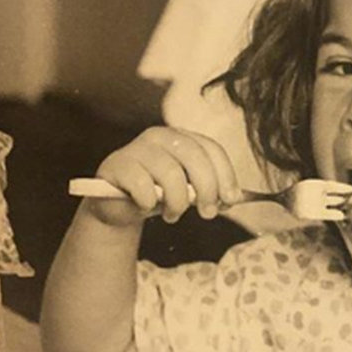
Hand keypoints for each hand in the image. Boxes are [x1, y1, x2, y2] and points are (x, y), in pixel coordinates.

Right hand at [88, 126, 241, 226]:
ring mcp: (138, 148)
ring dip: (177, 202)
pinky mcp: (118, 164)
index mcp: (183, 138)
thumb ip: (210, 190)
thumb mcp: (189, 192)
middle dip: (207, 189)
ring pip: (171, 174)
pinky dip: (150, 202)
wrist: (118, 205)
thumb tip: (233, 198)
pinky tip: (146, 207)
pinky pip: (143, 186)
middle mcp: (161, 136)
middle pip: (195, 157)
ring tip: (173, 215)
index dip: (225, 175)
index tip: (231, 199)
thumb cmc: (158, 195)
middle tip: (208, 213)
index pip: (212, 149)